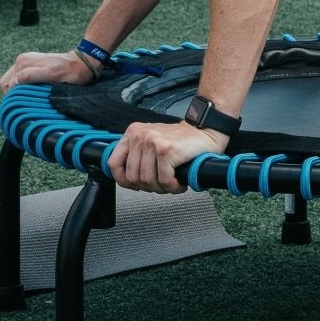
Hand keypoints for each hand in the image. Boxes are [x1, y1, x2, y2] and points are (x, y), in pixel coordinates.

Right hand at [0, 48, 94, 94]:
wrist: (82, 62)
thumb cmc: (70, 72)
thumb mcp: (52, 75)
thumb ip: (31, 76)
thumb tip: (13, 83)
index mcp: (23, 62)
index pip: (6, 85)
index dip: (14, 97)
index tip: (27, 103)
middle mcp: (21, 60)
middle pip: (5, 83)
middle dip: (13, 94)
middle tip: (29, 100)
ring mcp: (25, 61)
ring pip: (11, 82)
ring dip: (18, 90)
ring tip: (34, 95)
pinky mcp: (29, 64)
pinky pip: (18, 79)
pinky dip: (23, 86)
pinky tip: (35, 89)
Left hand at [107, 119, 225, 194]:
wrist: (206, 132)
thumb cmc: (181, 141)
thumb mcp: (151, 143)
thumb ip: (137, 156)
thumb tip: (125, 179)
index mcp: (133, 133)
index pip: (114, 163)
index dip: (124, 180)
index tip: (136, 185)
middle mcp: (140, 135)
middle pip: (132, 177)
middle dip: (149, 187)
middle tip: (162, 184)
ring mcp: (153, 142)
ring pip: (147, 181)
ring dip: (162, 188)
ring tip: (172, 182)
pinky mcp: (167, 150)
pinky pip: (164, 180)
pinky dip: (173, 187)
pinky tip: (179, 182)